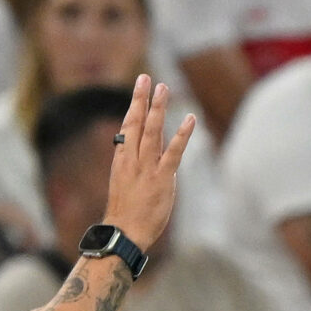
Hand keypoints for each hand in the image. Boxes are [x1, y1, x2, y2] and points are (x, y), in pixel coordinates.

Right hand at [100, 74, 195, 257]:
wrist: (125, 233)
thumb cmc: (125, 212)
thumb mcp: (124, 183)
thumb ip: (132, 165)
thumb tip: (137, 151)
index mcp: (122, 159)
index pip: (127, 127)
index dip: (134, 106)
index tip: (139, 88)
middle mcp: (133, 159)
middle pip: (136, 123)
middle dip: (141, 99)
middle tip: (146, 78)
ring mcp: (147, 168)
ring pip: (152, 132)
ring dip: (158, 109)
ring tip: (163, 88)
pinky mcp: (162, 179)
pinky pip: (173, 153)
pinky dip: (182, 135)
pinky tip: (189, 119)